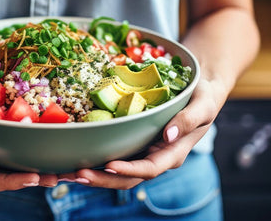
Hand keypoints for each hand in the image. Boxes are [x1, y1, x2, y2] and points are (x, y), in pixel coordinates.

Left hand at [57, 77, 223, 188]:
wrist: (201, 91)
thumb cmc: (204, 97)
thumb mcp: (203, 105)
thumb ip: (187, 121)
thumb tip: (167, 135)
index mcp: (173, 153)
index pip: (149, 168)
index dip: (129, 170)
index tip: (109, 165)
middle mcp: (156, 157)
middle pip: (128, 177)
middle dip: (102, 178)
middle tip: (76, 174)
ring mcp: (144, 153)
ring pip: (118, 172)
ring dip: (94, 174)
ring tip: (67, 173)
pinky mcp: (135, 144)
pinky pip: (115, 156)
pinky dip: (96, 160)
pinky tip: (75, 158)